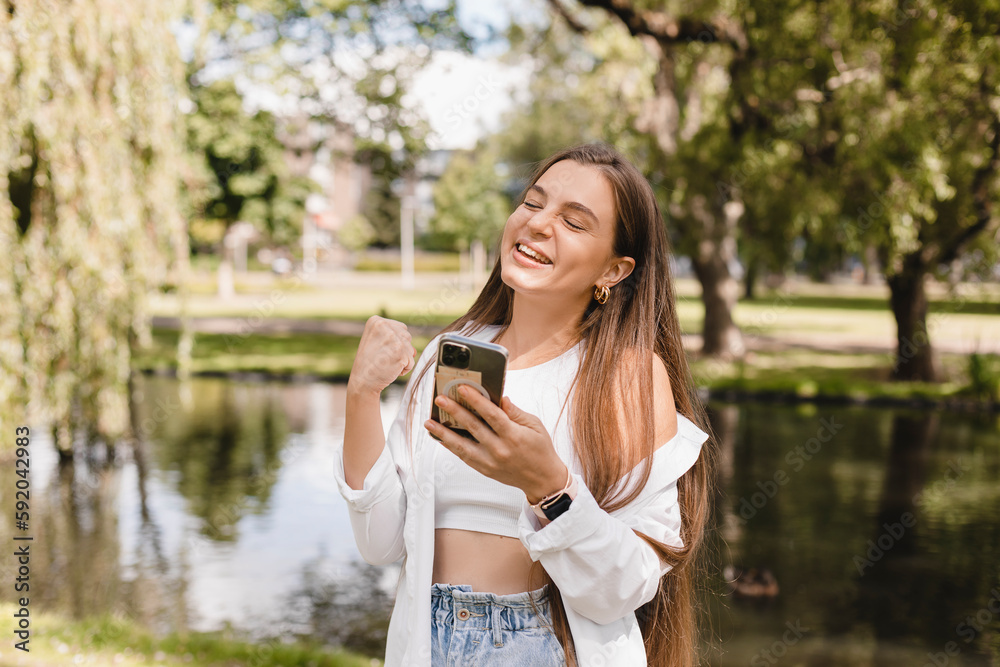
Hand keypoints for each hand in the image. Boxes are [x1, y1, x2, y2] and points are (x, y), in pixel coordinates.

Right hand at [347, 316, 415, 395]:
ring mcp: (394, 340)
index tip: (380, 349)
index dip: (394, 342)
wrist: (362, 381)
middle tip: (383, 357)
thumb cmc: (369, 363)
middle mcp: (385, 327)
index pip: (400, 328)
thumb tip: (413, 350)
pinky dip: (404, 368)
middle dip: (400, 350)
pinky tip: (390, 369)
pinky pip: (411, 361)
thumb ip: (396, 338)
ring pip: (410, 349)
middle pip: (407, 337)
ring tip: (386, 363)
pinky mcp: (401, 353)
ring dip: (402, 359)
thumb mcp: (377, 342)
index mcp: (376, 321)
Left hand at [424, 386, 568, 504]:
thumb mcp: (535, 426)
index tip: (462, 388)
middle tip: (440, 400)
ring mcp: (490, 462)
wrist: (542, 479)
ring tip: (430, 422)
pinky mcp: (484, 469)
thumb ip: (515, 412)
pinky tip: (441, 437)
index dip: (476, 400)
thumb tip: (501, 398)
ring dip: (444, 433)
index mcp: (514, 436)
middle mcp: (500, 450)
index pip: (492, 415)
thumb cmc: (540, 449)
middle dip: (455, 412)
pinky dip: (451, 446)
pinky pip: (464, 456)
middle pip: (473, 427)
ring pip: (462, 446)